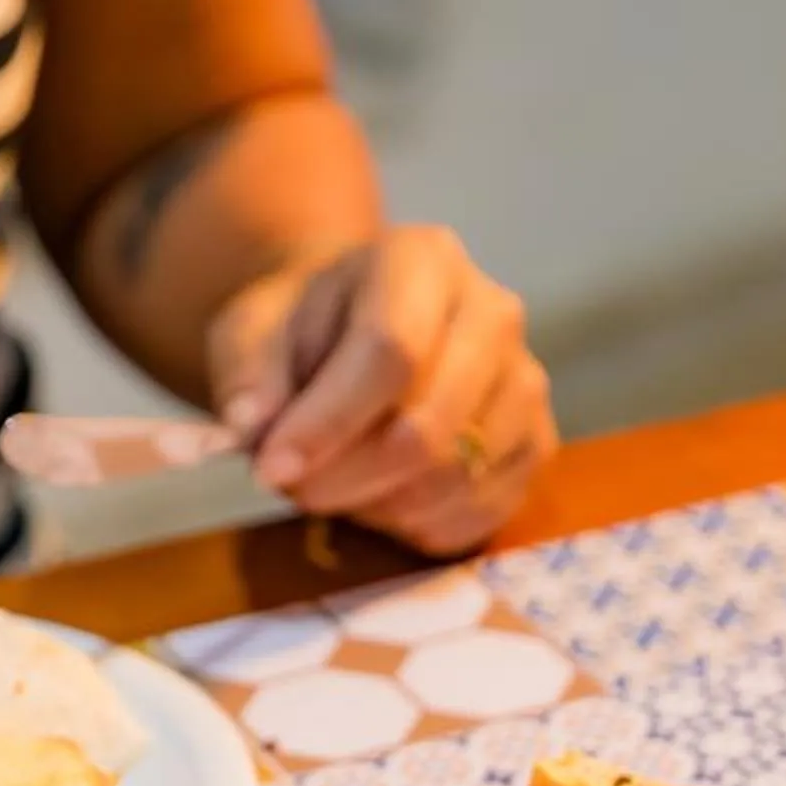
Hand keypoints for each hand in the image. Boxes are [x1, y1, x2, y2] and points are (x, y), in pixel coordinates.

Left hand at [207, 227, 555, 557]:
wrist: (357, 331)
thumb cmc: (305, 330)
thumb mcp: (252, 331)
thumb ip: (248, 375)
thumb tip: (251, 427)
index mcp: (423, 259)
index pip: (390, 350)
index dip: (327, 423)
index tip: (271, 468)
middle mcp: (493, 312)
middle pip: (430, 427)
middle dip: (348, 478)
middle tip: (293, 491)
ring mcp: (525, 380)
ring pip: (457, 477)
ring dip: (380, 506)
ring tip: (334, 489)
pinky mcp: (537, 441)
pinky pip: (483, 511)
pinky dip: (421, 526)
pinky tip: (380, 503)